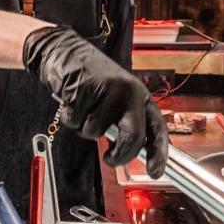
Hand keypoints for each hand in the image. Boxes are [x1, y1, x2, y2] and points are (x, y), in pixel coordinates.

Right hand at [23, 25, 168, 177]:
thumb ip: (125, 121)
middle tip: (109, 159)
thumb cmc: (91, 79)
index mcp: (140, 95)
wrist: (64, 51)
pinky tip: (71, 99)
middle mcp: (128, 92)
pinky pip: (75, 122)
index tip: (155, 172)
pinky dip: (69, 117)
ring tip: (82, 107)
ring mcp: (107, 91)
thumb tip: (132, 152)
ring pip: (96, 132)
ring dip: (84, 128)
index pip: (157, 128)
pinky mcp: (84, 90)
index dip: (159, 153)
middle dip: (120, 155)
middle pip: (133, 137)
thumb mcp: (116, 98)